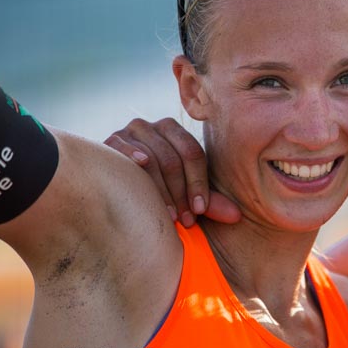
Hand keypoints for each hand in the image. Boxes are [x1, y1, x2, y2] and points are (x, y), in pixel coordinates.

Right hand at [105, 118, 239, 226]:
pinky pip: (124, 147)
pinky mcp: (111, 140)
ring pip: (152, 159)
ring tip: (168, 217)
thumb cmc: (157, 188)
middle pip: (173, 159)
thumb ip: (209, 202)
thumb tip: (236, 216)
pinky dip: (133, 155)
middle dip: (181, 193)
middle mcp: (154, 126)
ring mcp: (131, 131)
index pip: (193, 154)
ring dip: (162, 191)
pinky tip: (140, 166)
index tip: (200, 211)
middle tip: (186, 220)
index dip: (199, 183)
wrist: (114, 182)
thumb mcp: (185, 193)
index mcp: (175, 131)